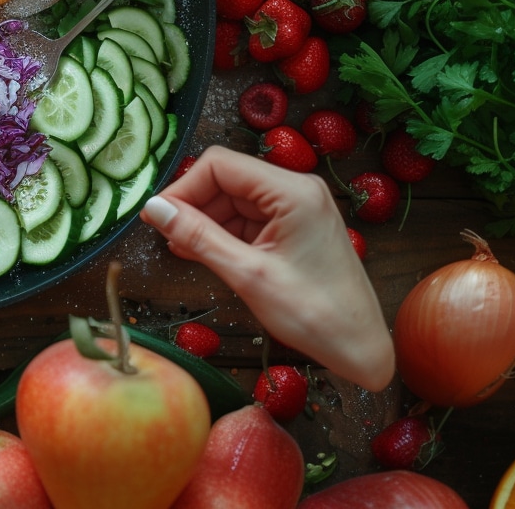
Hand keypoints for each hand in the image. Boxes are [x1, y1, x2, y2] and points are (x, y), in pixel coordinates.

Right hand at [140, 146, 394, 391]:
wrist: (361, 349)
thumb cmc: (312, 314)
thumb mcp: (247, 275)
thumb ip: (198, 237)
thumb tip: (153, 209)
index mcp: (292, 191)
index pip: (220, 165)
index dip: (183, 188)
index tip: (156, 218)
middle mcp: (297, 189)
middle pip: (227, 179)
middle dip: (193, 205)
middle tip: (165, 237)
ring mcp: (298, 208)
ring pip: (235, 200)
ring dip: (206, 221)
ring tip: (181, 249)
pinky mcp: (296, 227)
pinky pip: (250, 218)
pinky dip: (224, 233)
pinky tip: (203, 252)